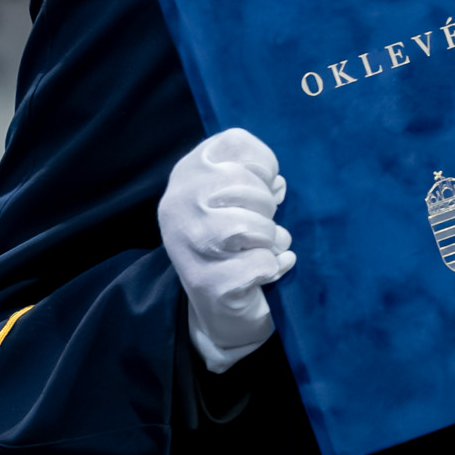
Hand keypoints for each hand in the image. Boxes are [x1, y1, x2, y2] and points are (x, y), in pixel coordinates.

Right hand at [158, 128, 293, 373]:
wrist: (218, 311)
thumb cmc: (234, 242)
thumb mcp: (241, 198)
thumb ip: (257, 179)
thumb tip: (278, 185)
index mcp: (187, 172)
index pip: (236, 142)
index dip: (263, 166)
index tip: (264, 185)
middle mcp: (177, 204)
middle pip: (247, 185)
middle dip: (268, 208)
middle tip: (262, 226)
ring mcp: (188, 244)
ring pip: (253, 226)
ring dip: (271, 239)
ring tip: (264, 248)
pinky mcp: (207, 282)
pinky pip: (262, 263)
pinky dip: (274, 267)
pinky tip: (265, 273)